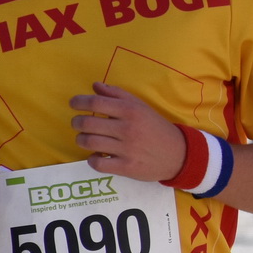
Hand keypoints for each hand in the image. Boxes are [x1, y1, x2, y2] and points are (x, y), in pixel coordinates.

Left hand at [68, 82, 182, 180]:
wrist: (178, 154)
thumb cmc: (156, 127)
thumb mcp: (141, 107)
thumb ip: (117, 95)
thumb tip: (94, 86)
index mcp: (131, 111)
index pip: (96, 102)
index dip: (79, 102)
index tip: (73, 104)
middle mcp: (127, 128)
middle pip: (88, 123)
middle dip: (77, 122)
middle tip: (78, 123)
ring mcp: (127, 149)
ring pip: (90, 142)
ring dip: (81, 139)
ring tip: (84, 139)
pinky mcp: (126, 167)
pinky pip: (98, 163)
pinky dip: (92, 159)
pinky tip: (96, 156)